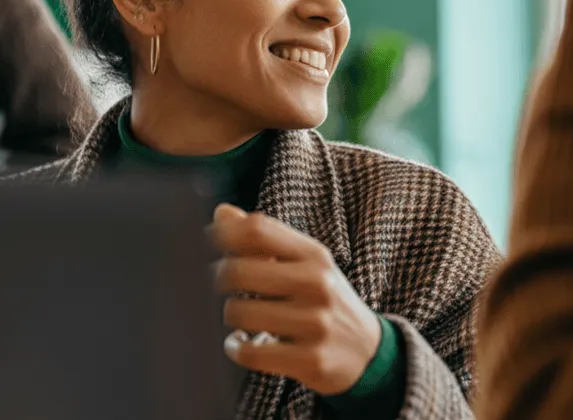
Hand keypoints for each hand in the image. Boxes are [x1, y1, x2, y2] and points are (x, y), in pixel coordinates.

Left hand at [210, 204, 381, 395]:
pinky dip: (236, 348)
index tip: (205, 242)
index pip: (258, 229)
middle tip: (221, 286)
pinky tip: (241, 343)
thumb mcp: (305, 264)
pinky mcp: (309, 359)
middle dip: (219, 279)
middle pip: (238, 271)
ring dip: (230, 316)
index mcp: (314, 254)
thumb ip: (264, 239)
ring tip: (240, 316)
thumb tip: (221, 212)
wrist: (367, 350)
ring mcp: (315, 322)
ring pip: (239, 312)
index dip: (223, 233)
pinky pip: (250, 352)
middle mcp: (317, 283)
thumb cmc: (325, 299)